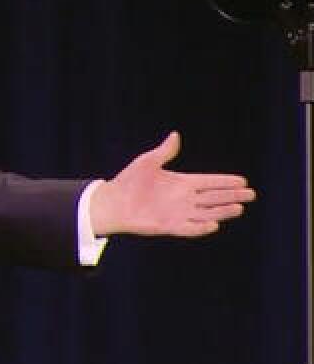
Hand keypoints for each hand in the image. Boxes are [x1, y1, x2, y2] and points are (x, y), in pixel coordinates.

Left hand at [90, 131, 255, 236]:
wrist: (112, 202)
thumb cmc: (129, 180)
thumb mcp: (147, 162)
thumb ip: (164, 152)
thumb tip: (175, 135)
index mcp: (182, 182)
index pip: (210, 182)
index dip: (225, 181)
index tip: (243, 181)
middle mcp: (184, 199)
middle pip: (214, 198)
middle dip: (232, 196)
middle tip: (251, 194)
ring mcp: (179, 213)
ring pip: (207, 213)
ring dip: (222, 212)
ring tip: (239, 208)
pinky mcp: (170, 227)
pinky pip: (190, 228)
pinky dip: (201, 227)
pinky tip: (214, 224)